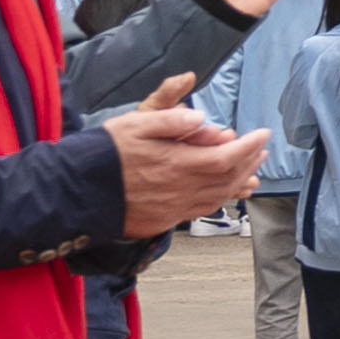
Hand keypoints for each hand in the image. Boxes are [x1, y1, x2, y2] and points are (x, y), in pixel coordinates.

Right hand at [104, 78, 267, 237]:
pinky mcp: (162, 219)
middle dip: (249, 163)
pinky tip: (223, 191)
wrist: (75, 191)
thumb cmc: (105, 152)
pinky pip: (200, 210)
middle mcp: (179, 190)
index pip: (226, 157)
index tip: (264, 134)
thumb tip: (203, 119)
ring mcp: (172, 208)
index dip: (250, 147)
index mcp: (176, 164)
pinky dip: (219, 199)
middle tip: (261, 149)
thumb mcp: (135, 124)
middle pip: (226, 178)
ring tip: (251, 168)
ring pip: (217, 197)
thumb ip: (171, 120)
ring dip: (239, 182)